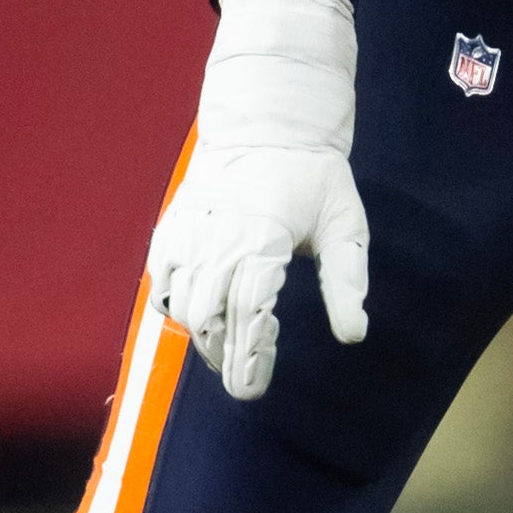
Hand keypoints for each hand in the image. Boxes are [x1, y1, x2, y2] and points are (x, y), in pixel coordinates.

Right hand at [143, 0, 372, 400]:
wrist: (267, 123)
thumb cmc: (314, 178)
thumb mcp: (345, 225)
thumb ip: (348, 282)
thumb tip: (354, 334)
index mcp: (263, 235)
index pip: (249, 311)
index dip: (249, 356)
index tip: (254, 388)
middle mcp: (218, 236)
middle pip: (209, 317)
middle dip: (225, 357)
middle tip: (247, 379)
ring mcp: (187, 232)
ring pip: (180, 304)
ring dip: (201, 337)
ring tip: (228, 352)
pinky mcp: (169, 229)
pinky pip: (159, 282)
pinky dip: (173, 307)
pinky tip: (199, 318)